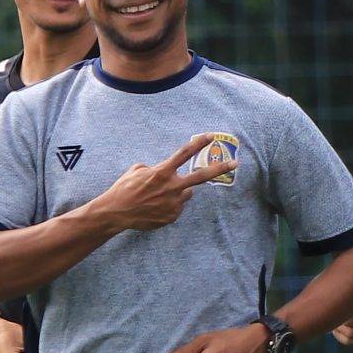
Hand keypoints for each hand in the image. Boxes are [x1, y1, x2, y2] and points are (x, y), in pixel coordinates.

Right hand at [85, 134, 235, 233]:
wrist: (117, 213)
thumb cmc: (124, 189)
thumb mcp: (135, 171)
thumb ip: (152, 168)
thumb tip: (159, 170)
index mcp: (162, 172)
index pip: (184, 154)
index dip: (198, 144)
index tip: (211, 136)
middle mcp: (171, 187)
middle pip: (202, 176)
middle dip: (220, 168)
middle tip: (235, 163)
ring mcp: (174, 203)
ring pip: (186, 192)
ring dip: (178, 191)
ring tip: (158, 195)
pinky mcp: (172, 216)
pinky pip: (177, 206)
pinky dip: (169, 204)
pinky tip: (155, 206)